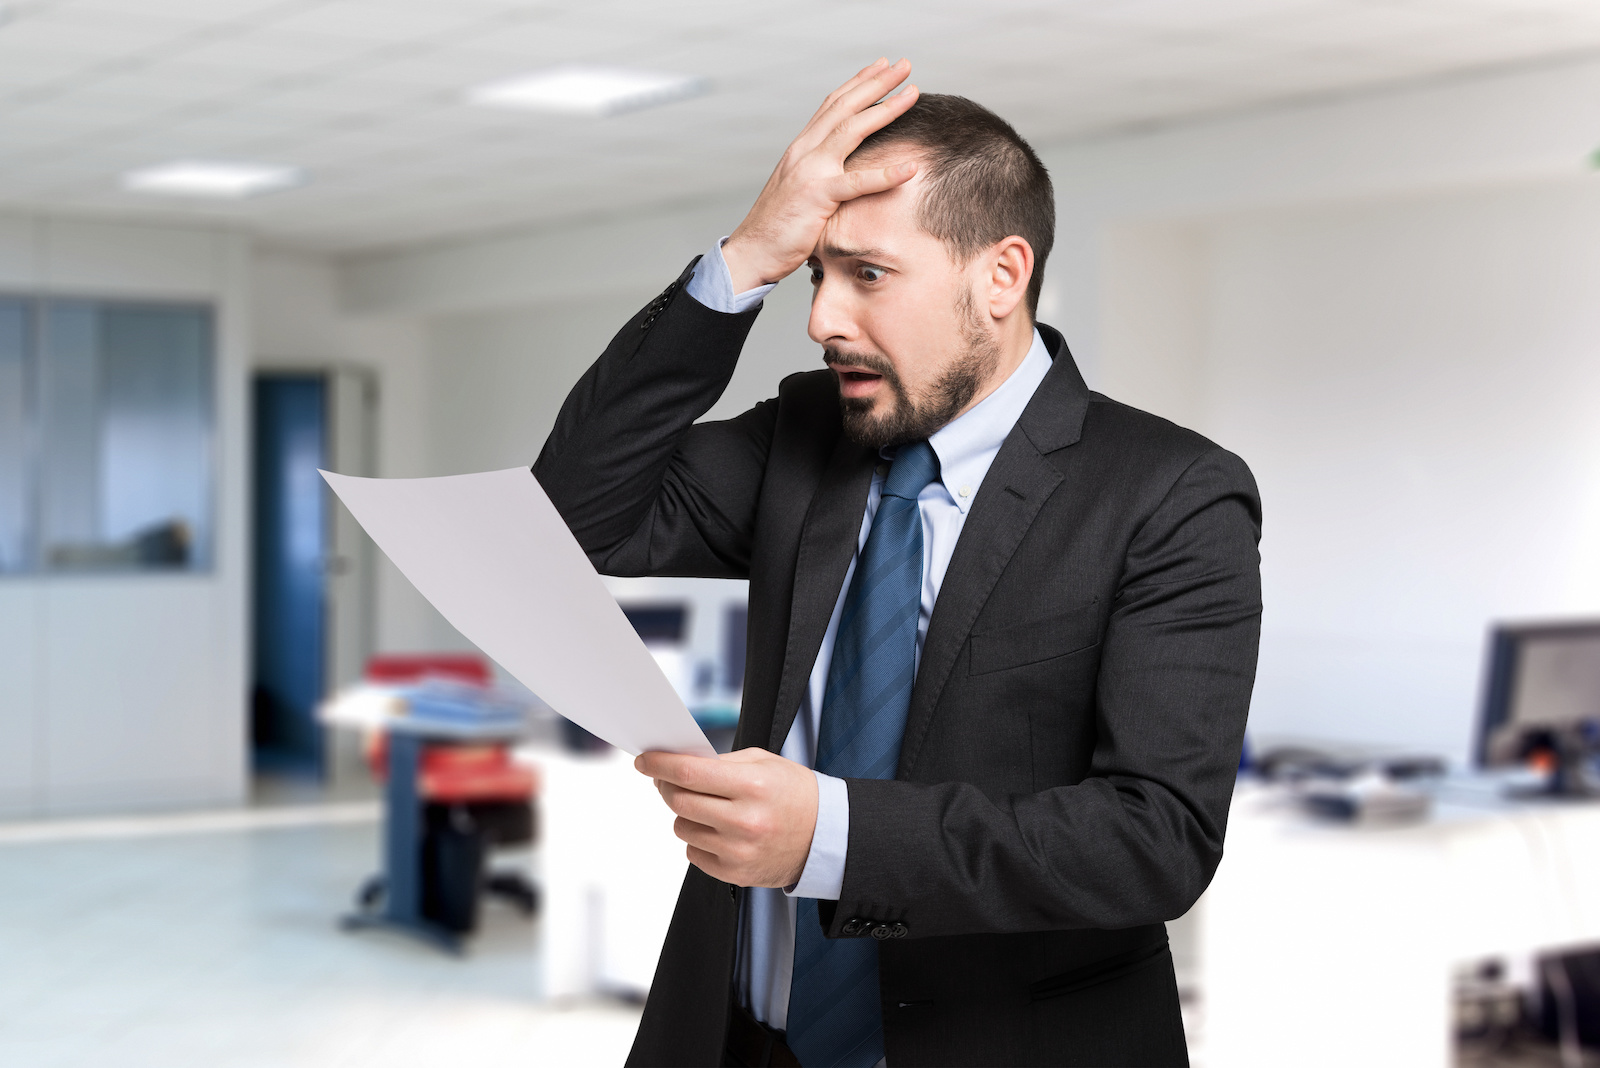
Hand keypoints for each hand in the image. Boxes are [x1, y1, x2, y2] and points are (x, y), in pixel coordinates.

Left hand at [636, 747, 818, 887]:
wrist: (825, 836)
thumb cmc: (793, 793)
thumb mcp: (763, 764)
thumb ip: (720, 763)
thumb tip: (676, 763)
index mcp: (753, 786)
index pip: (690, 773)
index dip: (659, 764)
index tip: (643, 760)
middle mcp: (744, 821)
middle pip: (679, 801)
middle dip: (666, 786)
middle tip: (667, 779)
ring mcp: (739, 851)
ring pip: (682, 827)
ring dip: (685, 813)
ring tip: (707, 806)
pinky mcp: (735, 874)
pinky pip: (693, 852)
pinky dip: (698, 838)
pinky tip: (718, 829)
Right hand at [721, 58, 919, 291]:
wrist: (751, 251)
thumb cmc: (779, 227)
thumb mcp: (800, 189)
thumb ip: (819, 172)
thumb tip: (840, 167)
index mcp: (802, 148)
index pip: (833, 105)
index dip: (858, 83)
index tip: (881, 66)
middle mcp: (804, 151)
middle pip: (845, 106)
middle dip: (877, 82)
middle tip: (904, 64)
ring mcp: (810, 171)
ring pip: (851, 130)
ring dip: (885, 109)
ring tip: (913, 94)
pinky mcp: (817, 197)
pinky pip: (857, 183)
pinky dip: (886, 174)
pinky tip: (911, 167)